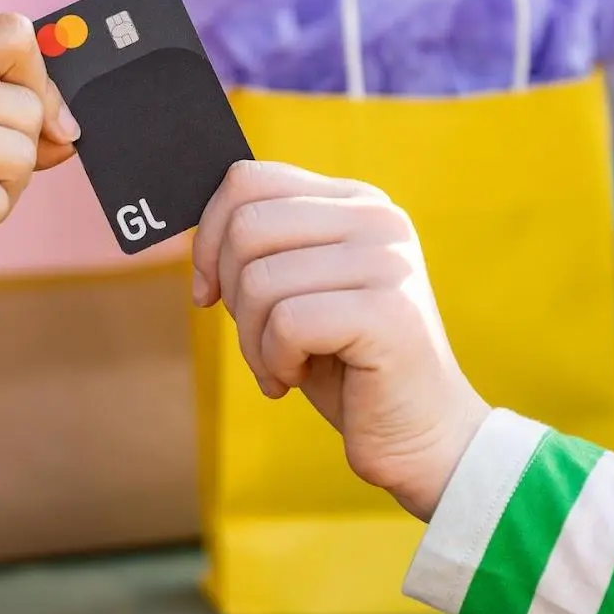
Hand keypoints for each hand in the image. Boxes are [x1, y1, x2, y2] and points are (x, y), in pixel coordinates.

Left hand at [191, 161, 489, 520]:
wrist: (420, 433)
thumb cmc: (348, 365)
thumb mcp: (299, 291)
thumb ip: (262, 249)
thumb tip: (192, 233)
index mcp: (356, 202)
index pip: (249, 180)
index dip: (208, 237)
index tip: (208, 291)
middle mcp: (378, 218)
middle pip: (247, 228)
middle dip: (233, 295)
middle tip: (261, 340)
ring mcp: (387, 262)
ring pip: (259, 280)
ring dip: (253, 340)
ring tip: (284, 365)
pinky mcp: (387, 312)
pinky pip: (286, 324)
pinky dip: (275, 361)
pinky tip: (299, 378)